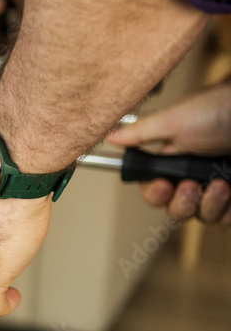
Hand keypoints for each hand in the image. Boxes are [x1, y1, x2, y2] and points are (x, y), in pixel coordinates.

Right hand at [108, 84, 230, 224]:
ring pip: (200, 216)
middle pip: (174, 208)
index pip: (153, 188)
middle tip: (188, 187)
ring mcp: (218, 187)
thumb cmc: (220, 111)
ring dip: (207, 205)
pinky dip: (226, 210)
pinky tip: (230, 190)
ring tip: (219, 184)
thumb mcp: (175, 119)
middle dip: (179, 203)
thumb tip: (111, 136)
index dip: (153, 192)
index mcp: (175, 159)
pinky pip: (225, 219)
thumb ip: (140, 133)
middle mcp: (195, 174)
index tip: (161, 186)